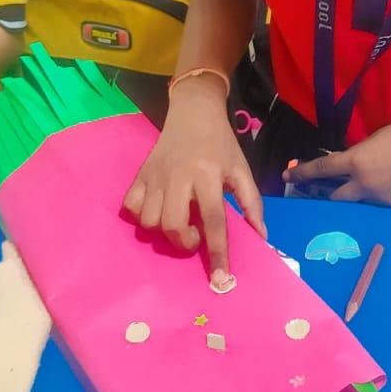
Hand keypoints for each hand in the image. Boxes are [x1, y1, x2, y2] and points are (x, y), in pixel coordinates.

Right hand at [123, 78, 264, 282]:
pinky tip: (156, 212)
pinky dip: (140, 216)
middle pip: (173, 225)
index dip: (218, 252)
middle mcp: (178, 177)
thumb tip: (260, 238)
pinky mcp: (140, 175)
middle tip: (195, 236)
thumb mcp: (241, 169)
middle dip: (184, 242)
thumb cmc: (221, 144)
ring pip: (148, 220)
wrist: (193, 112)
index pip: (213, 221)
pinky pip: (130, 206)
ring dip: (163, 231)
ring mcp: (155, 176)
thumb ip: (252, 204)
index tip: (220, 279)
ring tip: (178, 223)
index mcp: (208, 175)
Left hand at [284, 118, 390, 205]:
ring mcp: (383, 201)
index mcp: (357, 163)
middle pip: (337, 198)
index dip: (303, 173)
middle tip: (328, 190)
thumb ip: (362, 152)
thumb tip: (357, 162)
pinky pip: (388, 204)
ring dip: (363, 194)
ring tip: (380, 180)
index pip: (322, 170)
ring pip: (364, 202)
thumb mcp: (380, 137)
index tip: (288, 176)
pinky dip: (388, 196)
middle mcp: (365, 187)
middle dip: (330, 194)